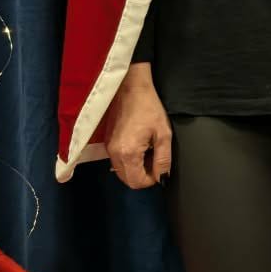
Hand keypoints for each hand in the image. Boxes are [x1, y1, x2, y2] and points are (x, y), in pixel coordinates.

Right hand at [104, 63, 172, 189]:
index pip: (137, 182)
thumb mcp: (164, 134)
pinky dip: (128, 161)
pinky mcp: (106, 142)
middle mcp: (114, 154)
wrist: (129, 88)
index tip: (160, 169)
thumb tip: (163, 177)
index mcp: (128, 153)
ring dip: (136, 169)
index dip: (152, 180)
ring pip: (122, 172)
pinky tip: (139, 146)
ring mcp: (108, 148)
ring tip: (148, 151)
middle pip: (128, 180)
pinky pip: (117, 162)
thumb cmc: (149, 108)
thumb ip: (163, 159)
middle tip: (155, 160)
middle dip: (143, 176)